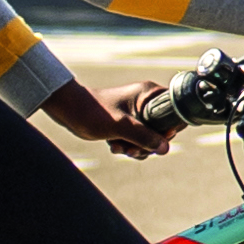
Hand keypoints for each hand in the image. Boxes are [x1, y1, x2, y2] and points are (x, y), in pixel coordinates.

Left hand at [46, 74, 181, 158]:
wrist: (68, 112)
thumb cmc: (92, 112)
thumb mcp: (121, 126)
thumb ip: (144, 137)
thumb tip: (165, 148)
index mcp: (149, 94)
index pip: (174, 111)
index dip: (169, 129)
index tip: (155, 138)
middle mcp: (145, 102)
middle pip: (162, 130)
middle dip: (148, 144)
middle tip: (132, 147)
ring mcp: (137, 114)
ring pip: (149, 139)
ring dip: (136, 148)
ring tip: (119, 146)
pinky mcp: (127, 124)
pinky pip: (137, 141)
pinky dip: (127, 147)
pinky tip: (113, 145)